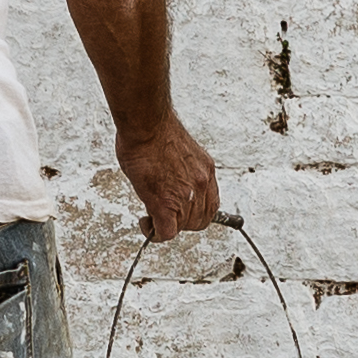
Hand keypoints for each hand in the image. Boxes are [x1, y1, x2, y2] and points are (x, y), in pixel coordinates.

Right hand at [117, 119, 222, 243]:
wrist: (146, 125)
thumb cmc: (154, 130)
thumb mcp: (180, 151)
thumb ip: (180, 170)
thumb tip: (170, 181)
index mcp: (205, 170)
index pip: (210, 203)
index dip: (196, 211)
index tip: (183, 210)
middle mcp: (201, 184)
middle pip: (200, 220)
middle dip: (182, 222)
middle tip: (165, 215)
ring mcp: (186, 195)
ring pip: (183, 227)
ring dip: (167, 225)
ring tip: (152, 216)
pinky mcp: (166, 204)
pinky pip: (166, 232)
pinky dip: (155, 232)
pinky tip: (146, 223)